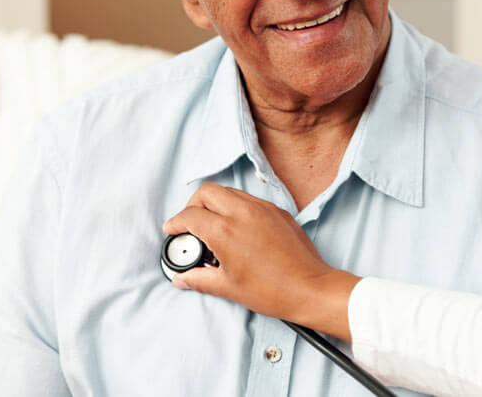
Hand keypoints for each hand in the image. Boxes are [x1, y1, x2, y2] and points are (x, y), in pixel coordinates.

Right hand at [162, 182, 360, 339]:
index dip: (176, 223)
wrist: (309, 287)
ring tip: (214, 226)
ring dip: (216, 203)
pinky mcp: (278, 211)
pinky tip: (238, 227)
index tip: (172, 230)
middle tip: (191, 224)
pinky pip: (250, 199)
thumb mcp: (227, 287)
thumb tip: (182, 278)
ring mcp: (263, 208)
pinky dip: (237, 206)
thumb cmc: (271, 290)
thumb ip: (199, 279)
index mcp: (225, 230)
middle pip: (207, 191)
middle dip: (193, 204)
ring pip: (230, 191)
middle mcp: (243, 212)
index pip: (190, 215)